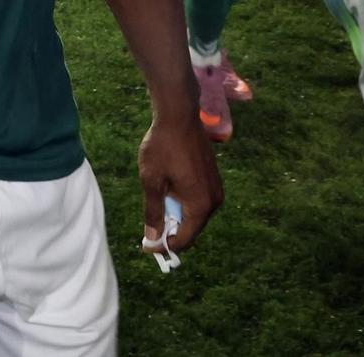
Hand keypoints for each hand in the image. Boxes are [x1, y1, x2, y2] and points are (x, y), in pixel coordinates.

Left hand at [138, 112, 221, 255]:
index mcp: (200, 205)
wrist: (179, 116)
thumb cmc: (162, 147)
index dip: (165, 246)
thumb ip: (153, 212)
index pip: (185, 238)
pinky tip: (167, 196)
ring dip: (177, 218)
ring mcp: (216, 189)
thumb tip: (153, 239)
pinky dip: (183, 205)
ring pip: (196, 215)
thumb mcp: (152, 181)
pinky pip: (199, 201)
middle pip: (192, 229)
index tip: (147, 247)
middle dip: (172, 234)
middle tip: (149, 234)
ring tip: (156, 213)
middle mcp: (214, 201)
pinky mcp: (213, 179)